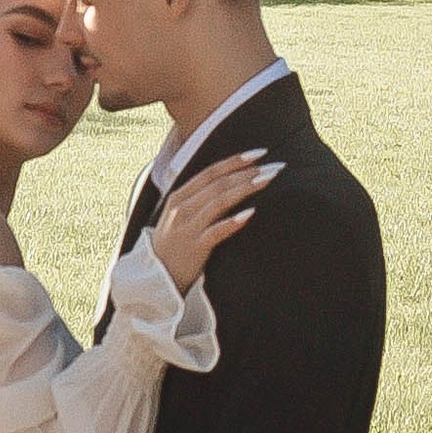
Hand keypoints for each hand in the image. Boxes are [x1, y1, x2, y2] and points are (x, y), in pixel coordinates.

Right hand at [150, 148, 280, 293]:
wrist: (155, 279)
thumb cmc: (174, 246)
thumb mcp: (180, 217)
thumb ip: (199, 200)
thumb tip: (231, 184)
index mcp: (179, 196)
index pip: (211, 172)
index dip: (236, 161)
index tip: (260, 153)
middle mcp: (181, 208)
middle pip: (219, 184)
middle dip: (249, 173)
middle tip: (276, 167)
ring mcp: (187, 228)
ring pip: (219, 202)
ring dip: (246, 189)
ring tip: (269, 181)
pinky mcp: (194, 248)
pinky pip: (216, 231)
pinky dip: (234, 221)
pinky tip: (251, 213)